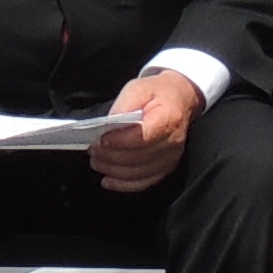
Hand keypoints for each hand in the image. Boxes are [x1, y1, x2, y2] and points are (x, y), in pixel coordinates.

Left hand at [91, 70, 200, 191]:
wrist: (180, 100)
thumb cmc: (156, 93)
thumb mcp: (139, 88)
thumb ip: (124, 105)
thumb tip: (108, 125)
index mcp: (169, 119)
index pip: (143, 137)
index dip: (120, 141)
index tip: (101, 139)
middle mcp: (173, 143)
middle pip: (138, 157)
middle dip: (111, 156)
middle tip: (92, 150)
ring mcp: (171, 159)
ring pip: (138, 173)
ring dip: (113, 170)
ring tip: (96, 161)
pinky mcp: (166, 169)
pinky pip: (143, 183)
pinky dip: (123, 185)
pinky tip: (107, 180)